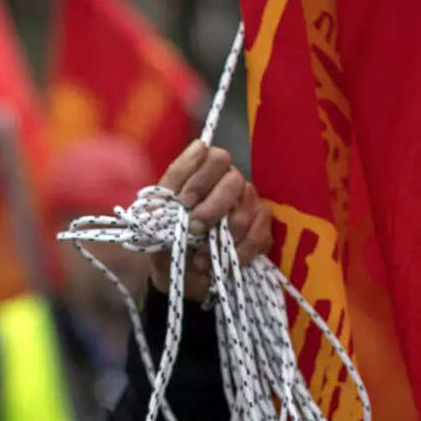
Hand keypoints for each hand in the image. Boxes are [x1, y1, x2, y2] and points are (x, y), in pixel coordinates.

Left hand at [149, 141, 274, 301]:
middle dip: (212, 208)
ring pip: (245, 211)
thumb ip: (175, 179)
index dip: (201, 179)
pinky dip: (237, 253)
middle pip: (234, 181)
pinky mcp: (262, 229)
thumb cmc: (167, 237)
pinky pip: (258, 236)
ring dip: (221, 237)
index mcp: (206, 172)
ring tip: (200, 256)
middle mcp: (232, 182)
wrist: (177, 274)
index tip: (184, 202)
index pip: (217, 157)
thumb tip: (199, 145)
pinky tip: (218, 264)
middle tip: (194, 228)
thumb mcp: (158, 210)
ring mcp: (250, 204)